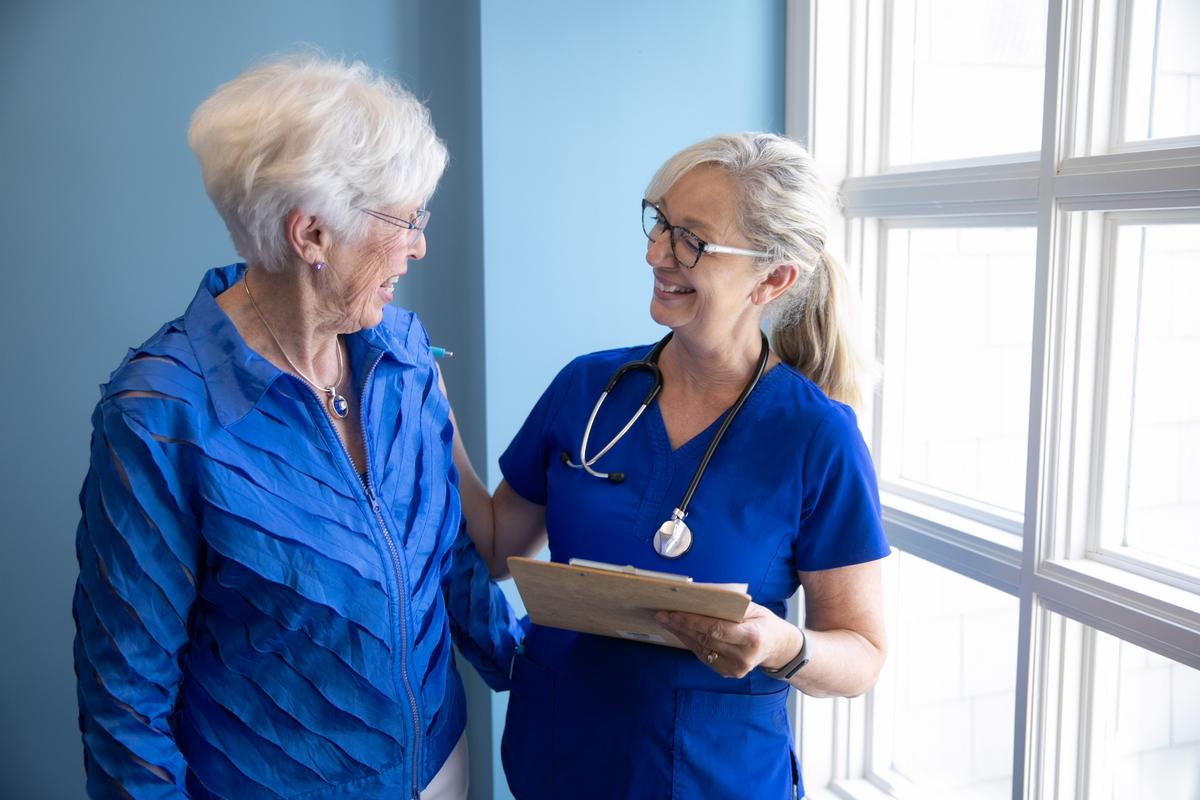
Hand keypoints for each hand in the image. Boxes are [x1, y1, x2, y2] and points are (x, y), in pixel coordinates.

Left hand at [656, 603, 803, 677]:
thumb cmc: (764, 623)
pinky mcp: (728, 672)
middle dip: (681, 626)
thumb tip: (699, 596)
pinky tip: (680, 632)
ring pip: (701, 649)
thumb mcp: (753, 608)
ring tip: (667, 621)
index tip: (673, 612)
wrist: (778, 647)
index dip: (692, 621)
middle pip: (705, 639)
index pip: (716, 629)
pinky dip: (690, 643)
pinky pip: (704, 656)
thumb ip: (729, 605)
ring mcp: (735, 668)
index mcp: (752, 637)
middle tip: (663, 614)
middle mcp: (743, 656)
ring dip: (682, 634)